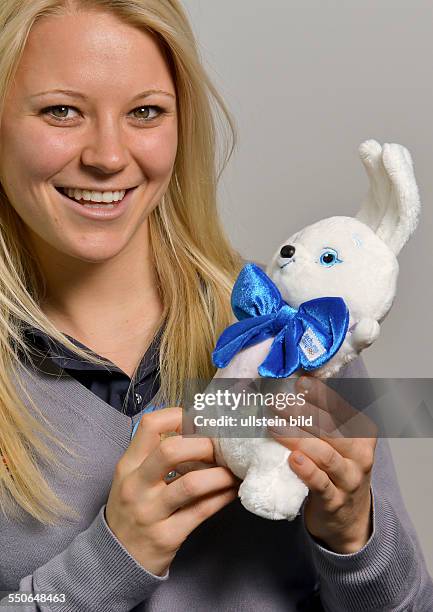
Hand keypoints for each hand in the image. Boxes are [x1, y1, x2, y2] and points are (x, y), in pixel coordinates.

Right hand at [105, 406, 239, 575]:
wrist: (115, 560)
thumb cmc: (131, 510)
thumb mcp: (132, 478)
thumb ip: (155, 455)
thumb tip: (196, 430)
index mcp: (128, 466)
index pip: (149, 426)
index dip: (178, 416)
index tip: (198, 421)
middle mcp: (136, 486)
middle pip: (171, 451)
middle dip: (204, 445)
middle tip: (221, 448)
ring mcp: (150, 513)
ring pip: (192, 484)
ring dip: (220, 474)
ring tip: (234, 470)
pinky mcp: (167, 537)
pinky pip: (202, 511)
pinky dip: (222, 497)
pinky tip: (231, 490)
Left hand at [269, 377, 376, 553]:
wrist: (349, 518)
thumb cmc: (336, 470)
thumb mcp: (339, 442)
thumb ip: (323, 417)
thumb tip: (295, 384)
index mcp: (362, 433)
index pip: (340, 408)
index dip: (319, 394)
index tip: (299, 382)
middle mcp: (360, 454)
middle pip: (330, 429)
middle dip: (301, 413)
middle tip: (276, 402)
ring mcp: (349, 479)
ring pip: (324, 454)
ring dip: (297, 438)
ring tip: (274, 426)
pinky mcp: (334, 501)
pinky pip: (320, 483)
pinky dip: (306, 470)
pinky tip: (292, 459)